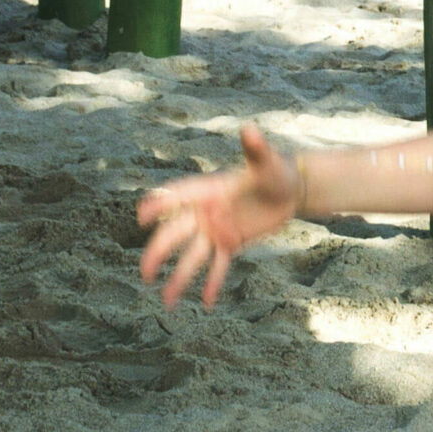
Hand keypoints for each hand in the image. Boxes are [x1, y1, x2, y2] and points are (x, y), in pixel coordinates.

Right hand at [137, 123, 301, 308]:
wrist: (290, 189)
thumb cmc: (274, 170)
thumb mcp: (266, 162)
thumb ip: (255, 148)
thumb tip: (250, 128)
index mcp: (206, 190)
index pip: (176, 196)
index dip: (159, 204)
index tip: (142, 217)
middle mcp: (204, 211)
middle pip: (175, 234)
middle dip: (159, 253)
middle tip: (145, 273)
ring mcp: (215, 229)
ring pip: (192, 257)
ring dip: (180, 278)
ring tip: (167, 301)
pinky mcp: (230, 243)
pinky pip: (218, 266)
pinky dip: (212, 283)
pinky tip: (206, 303)